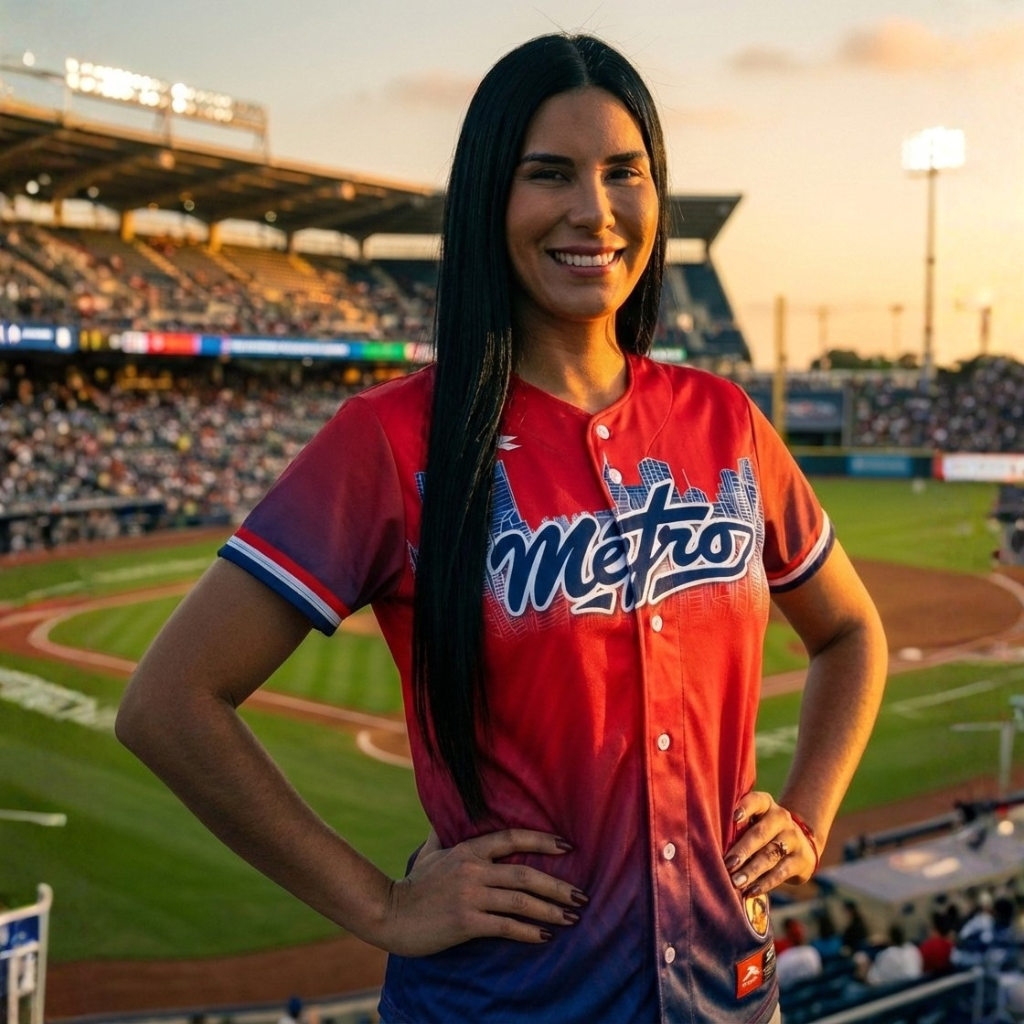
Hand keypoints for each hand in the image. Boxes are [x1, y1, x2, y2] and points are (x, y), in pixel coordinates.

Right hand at [378, 828, 587, 955]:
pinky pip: (505, 926)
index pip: (512, 838)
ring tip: (570, 918)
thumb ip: (442, 835)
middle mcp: (473, 869)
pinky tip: (544, 936)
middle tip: (581, 895)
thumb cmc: (412, 885)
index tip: (567, 847)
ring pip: (520, 901)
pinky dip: (528, 932)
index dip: (541, 841)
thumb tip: (445, 818)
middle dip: (557, 886)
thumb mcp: (429, 853)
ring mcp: (470, 896)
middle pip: (525, 874)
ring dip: (550, 910)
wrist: (390, 914)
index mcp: (468, 850)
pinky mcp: (465, 922)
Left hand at [724, 792, 816, 895]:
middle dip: (743, 850)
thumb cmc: (762, 831)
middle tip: (728, 864)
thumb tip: (711, 846)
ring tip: (736, 882)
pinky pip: (781, 872)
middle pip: (761, 833)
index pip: (756, 801)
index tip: (734, 817)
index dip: (746, 807)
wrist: (800, 843)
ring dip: (752, 870)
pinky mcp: (801, 859)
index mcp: (766, 804)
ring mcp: (793, 838)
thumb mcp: (753, 821)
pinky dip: (765, 883)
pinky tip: (751, 890)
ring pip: (770, 854)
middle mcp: (781, 817)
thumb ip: (736, 827)